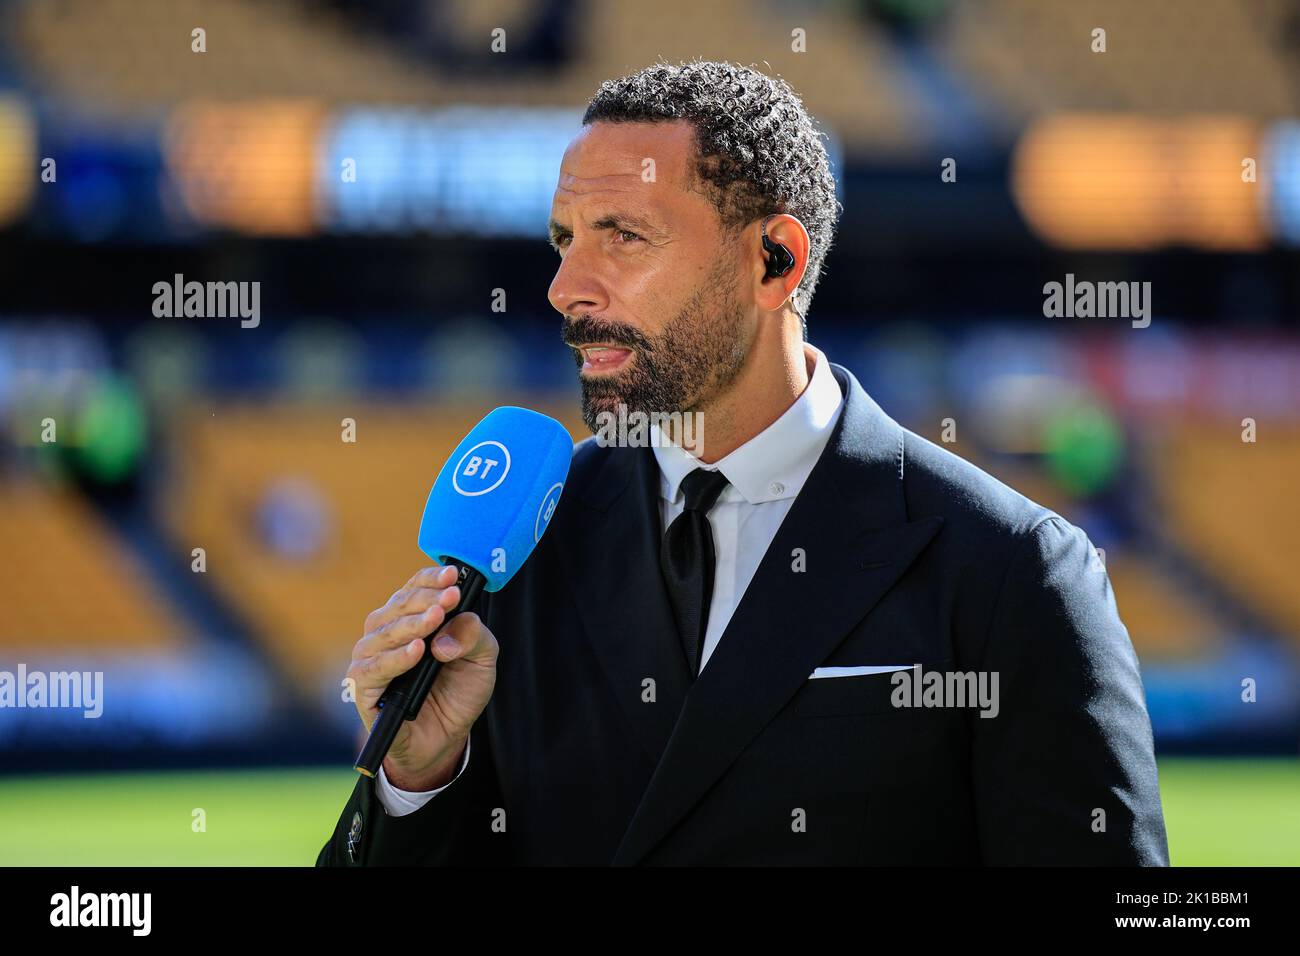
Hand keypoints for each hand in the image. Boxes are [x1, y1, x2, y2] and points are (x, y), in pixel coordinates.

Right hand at [347, 564, 497, 789]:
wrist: (445, 739)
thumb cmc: (458, 692)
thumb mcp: (481, 660)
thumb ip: (473, 636)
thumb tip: (446, 635)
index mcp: (411, 618)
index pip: (415, 589)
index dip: (431, 579)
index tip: (452, 575)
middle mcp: (386, 633)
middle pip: (399, 606)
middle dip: (427, 599)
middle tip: (450, 597)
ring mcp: (371, 658)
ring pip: (384, 633)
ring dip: (412, 624)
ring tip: (435, 618)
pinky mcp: (363, 687)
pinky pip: (374, 669)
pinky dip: (395, 659)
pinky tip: (417, 651)